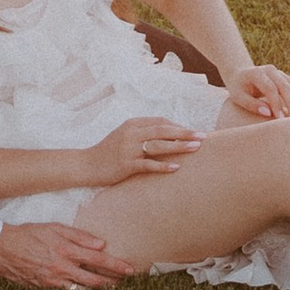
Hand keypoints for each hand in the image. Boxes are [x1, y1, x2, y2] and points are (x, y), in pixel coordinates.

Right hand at [0, 220, 134, 289]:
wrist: (2, 248)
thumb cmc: (29, 233)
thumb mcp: (54, 227)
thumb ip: (78, 236)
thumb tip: (100, 244)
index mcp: (66, 250)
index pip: (98, 260)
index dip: (116, 265)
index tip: (130, 270)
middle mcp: (62, 268)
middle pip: (95, 281)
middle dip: (113, 283)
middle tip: (126, 284)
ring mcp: (53, 281)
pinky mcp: (45, 289)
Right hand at [83, 116, 203, 184]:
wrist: (86, 164)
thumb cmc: (108, 151)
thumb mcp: (124, 135)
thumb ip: (142, 132)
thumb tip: (166, 134)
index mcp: (132, 124)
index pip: (160, 121)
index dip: (178, 126)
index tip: (193, 131)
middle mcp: (131, 133)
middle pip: (163, 130)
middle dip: (185, 133)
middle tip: (202, 136)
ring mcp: (129, 149)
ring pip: (159, 145)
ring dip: (180, 146)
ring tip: (196, 148)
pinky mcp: (126, 164)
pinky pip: (148, 164)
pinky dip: (163, 166)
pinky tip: (176, 167)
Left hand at [230, 65, 289, 118]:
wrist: (241, 74)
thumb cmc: (238, 88)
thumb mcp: (238, 96)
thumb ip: (251, 104)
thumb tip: (268, 113)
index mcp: (257, 73)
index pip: (270, 88)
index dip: (276, 103)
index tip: (280, 119)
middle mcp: (271, 70)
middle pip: (286, 86)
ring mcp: (280, 73)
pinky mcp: (286, 78)